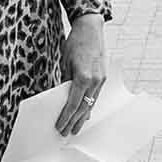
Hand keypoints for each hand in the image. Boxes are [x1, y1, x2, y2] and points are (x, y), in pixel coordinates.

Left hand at [56, 14, 108, 135]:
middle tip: (65, 134)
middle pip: (84, 108)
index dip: (65, 118)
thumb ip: (64, 82)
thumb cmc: (75, 43)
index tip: (59, 127)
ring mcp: (101, 79)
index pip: (73, 104)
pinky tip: (85, 113)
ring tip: (75, 128)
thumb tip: (61, 98)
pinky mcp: (102, 76)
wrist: (91, 28)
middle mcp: (95, 80)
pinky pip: (95, 96)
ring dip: (83, 117)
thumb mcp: (64, 62)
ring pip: (91, 103)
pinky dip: (89, 106)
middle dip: (74, 122)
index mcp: (83, 77)